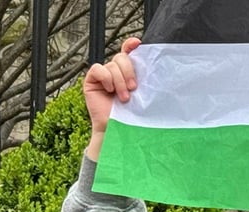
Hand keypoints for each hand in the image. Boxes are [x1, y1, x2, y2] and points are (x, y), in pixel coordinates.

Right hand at [83, 37, 140, 159]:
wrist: (119, 130)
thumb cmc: (133, 115)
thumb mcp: (142, 94)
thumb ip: (144, 79)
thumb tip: (156, 66)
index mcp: (128, 72)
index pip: (128, 52)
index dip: (131, 45)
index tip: (138, 44)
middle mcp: (115, 71)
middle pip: (121, 57)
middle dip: (129, 72)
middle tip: (134, 88)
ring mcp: (103, 75)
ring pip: (112, 65)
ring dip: (119, 81)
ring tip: (124, 98)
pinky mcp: (92, 80)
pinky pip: (98, 69)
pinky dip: (106, 78)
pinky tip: (109, 90)